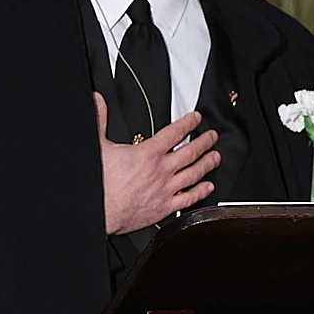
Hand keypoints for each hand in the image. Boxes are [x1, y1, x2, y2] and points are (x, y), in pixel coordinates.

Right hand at [93, 93, 220, 234]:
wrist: (98, 211)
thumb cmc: (99, 183)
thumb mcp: (98, 145)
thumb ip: (100, 120)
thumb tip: (98, 102)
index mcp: (148, 154)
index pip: (174, 133)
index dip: (188, 123)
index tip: (196, 118)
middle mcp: (161, 170)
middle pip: (190, 152)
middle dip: (204, 141)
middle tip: (212, 136)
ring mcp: (165, 189)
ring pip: (193, 174)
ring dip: (207, 164)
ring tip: (216, 157)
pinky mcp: (164, 207)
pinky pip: (188, 199)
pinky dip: (200, 192)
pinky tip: (208, 187)